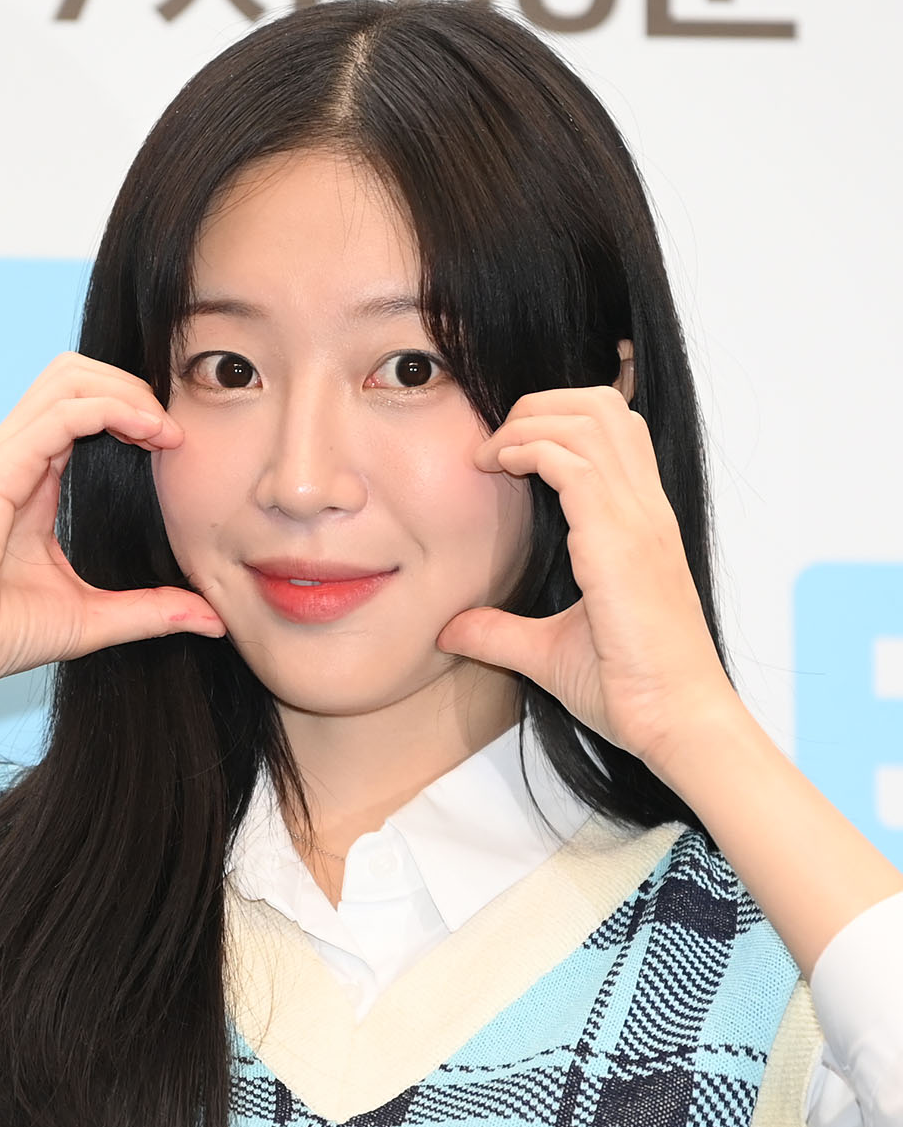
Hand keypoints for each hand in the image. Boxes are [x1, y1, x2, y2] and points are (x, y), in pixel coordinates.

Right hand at [0, 352, 225, 693]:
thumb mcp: (92, 620)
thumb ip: (151, 612)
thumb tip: (212, 619)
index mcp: (30, 478)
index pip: (84, 409)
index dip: (134, 411)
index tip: (176, 446)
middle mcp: (15, 456)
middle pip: (77, 376)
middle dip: (133, 387)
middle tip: (175, 430)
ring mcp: (2, 456)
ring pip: (70, 378)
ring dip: (127, 391)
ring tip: (165, 429)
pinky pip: (63, 412)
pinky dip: (112, 409)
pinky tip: (149, 433)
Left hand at [435, 384, 737, 773]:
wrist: (677, 721)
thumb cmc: (632, 690)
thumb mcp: (548, 654)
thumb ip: (500, 634)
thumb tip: (449, 631)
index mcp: (641, 523)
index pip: (614, 430)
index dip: (558, 419)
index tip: (506, 454)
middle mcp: (646, 510)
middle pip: (603, 405)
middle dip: (539, 404)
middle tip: (493, 442)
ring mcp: (637, 520)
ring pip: (589, 419)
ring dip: (528, 421)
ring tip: (490, 453)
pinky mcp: (620, 541)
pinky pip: (573, 463)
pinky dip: (529, 449)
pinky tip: (499, 467)